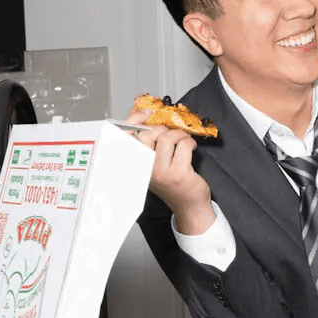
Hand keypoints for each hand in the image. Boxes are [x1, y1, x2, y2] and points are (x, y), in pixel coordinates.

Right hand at [124, 106, 212, 233]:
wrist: (189, 204)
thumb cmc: (173, 181)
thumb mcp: (155, 161)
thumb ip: (149, 140)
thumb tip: (144, 112)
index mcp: (137, 163)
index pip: (126, 136)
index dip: (134, 119)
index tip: (146, 112)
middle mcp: (145, 168)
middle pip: (147, 134)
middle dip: (163, 128)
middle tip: (173, 134)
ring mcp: (160, 172)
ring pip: (166, 137)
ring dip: (179, 134)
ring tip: (184, 141)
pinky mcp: (177, 173)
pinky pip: (183, 144)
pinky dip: (190, 142)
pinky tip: (191, 148)